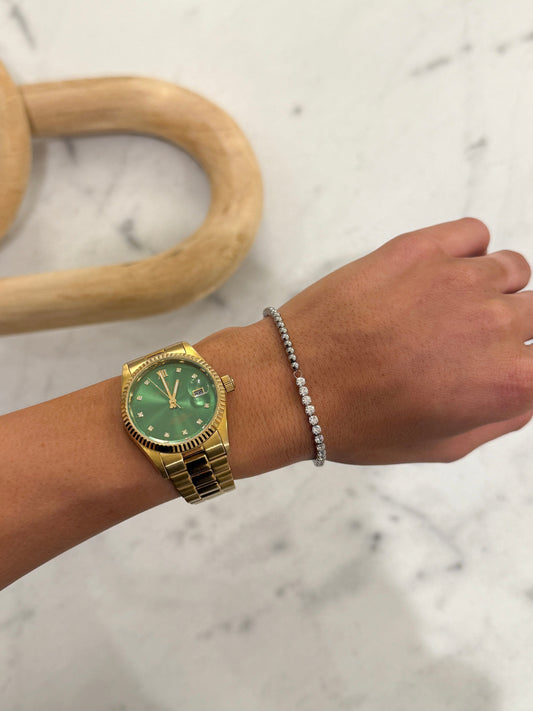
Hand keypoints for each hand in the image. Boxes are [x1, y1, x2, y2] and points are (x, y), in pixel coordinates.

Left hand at [278, 218, 532, 464]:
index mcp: (509, 380)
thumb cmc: (362, 422)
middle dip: (512, 331)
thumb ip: (503, 417)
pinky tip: (439, 274)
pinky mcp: (422, 247)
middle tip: (467, 344)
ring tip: (449, 308)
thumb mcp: (443, 445)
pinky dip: (469, 251)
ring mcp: (460, 278)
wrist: (295, 382)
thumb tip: (528, 391)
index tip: (510, 361)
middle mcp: (496, 323)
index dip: (526, 362)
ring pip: (512, 269)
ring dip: (492, 289)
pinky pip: (475, 234)